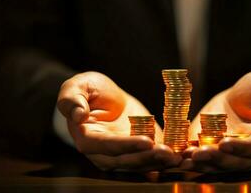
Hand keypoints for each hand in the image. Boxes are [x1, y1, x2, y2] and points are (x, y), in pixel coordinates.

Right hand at [57, 71, 180, 170]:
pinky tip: (179, 156)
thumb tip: (77, 115)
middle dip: (147, 158)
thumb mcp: (78, 86)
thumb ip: (71, 99)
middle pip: (126, 161)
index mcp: (88, 138)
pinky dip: (163, 160)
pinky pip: (150, 159)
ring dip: (158, 162)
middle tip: (167, 152)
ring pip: (139, 164)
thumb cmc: (90, 90)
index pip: (107, 146)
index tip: (146, 141)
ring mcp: (122, 154)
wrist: (106, 96)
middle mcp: (104, 153)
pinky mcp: (137, 150)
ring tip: (176, 157)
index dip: (126, 145)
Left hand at [182, 70, 250, 171]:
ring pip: (216, 164)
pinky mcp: (212, 149)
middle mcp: (249, 152)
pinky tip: (177, 156)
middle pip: (234, 161)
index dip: (241, 148)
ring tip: (186, 157)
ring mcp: (229, 154)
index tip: (224, 143)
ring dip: (201, 163)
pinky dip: (190, 159)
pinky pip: (202, 158)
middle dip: (216, 159)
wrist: (240, 97)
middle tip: (199, 153)